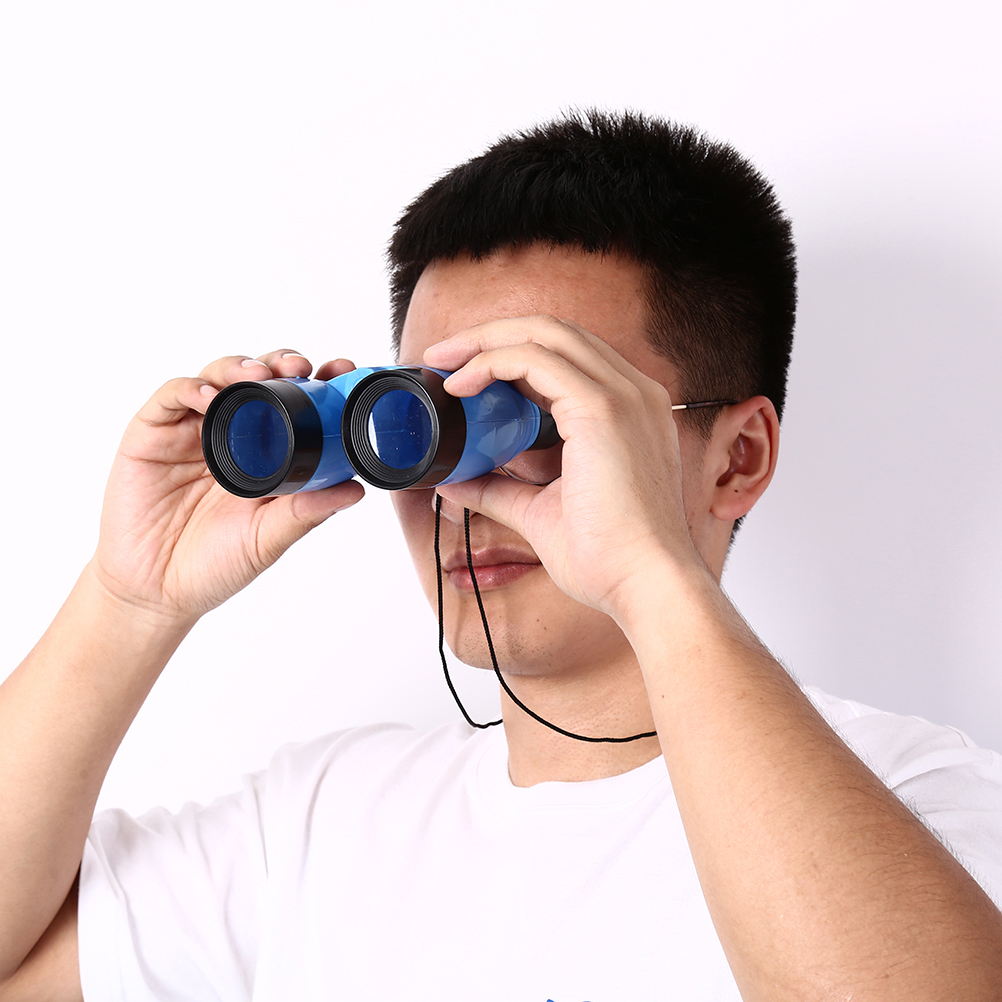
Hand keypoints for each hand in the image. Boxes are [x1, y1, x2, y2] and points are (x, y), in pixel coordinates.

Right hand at [92, 350, 364, 622]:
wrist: (156, 591)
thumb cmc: (216, 564)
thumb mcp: (269, 537)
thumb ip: (307, 512)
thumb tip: (357, 490)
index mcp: (265, 451)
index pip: (296, 403)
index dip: (319, 382)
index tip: (343, 370)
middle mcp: (231, 432)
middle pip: (258, 380)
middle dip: (282, 364)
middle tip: (302, 368)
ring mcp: (190, 430)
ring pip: (217, 377)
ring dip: (240, 369)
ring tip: (260, 377)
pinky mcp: (151, 434)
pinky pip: (170, 397)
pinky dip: (191, 389)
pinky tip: (209, 397)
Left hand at [424, 316, 702, 618]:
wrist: (645, 585)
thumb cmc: (609, 558)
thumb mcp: (540, 512)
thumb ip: (500, 490)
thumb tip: (455, 481)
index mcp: (629, 411)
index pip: (566, 357)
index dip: (510, 354)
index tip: (463, 374)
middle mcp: (633, 392)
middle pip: (554, 332)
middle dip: (490, 336)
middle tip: (442, 358)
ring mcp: (623, 395)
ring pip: (544, 332)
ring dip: (485, 340)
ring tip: (443, 362)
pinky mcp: (602, 408)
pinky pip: (534, 359)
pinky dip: (490, 361)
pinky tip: (460, 384)